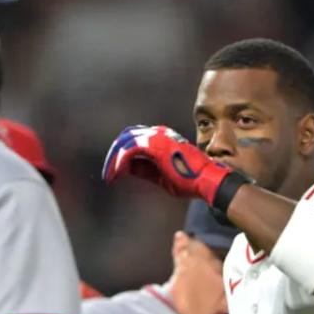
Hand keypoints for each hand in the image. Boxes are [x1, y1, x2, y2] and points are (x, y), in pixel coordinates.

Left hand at [102, 125, 237, 205]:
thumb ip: (144, 169)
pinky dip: (119, 163)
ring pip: (126, 142)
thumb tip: (126, 168)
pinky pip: (130, 150)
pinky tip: (116, 175)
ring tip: (109, 176)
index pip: (134, 137)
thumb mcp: (160, 175)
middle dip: (113, 155)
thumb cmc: (188, 180)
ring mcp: (158, 138)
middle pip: (127, 136)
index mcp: (162, 137)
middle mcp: (159, 133)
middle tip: (108, 174)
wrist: (206, 180)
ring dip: (114, 160)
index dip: (121, 153)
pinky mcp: (156, 146)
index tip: (114, 171)